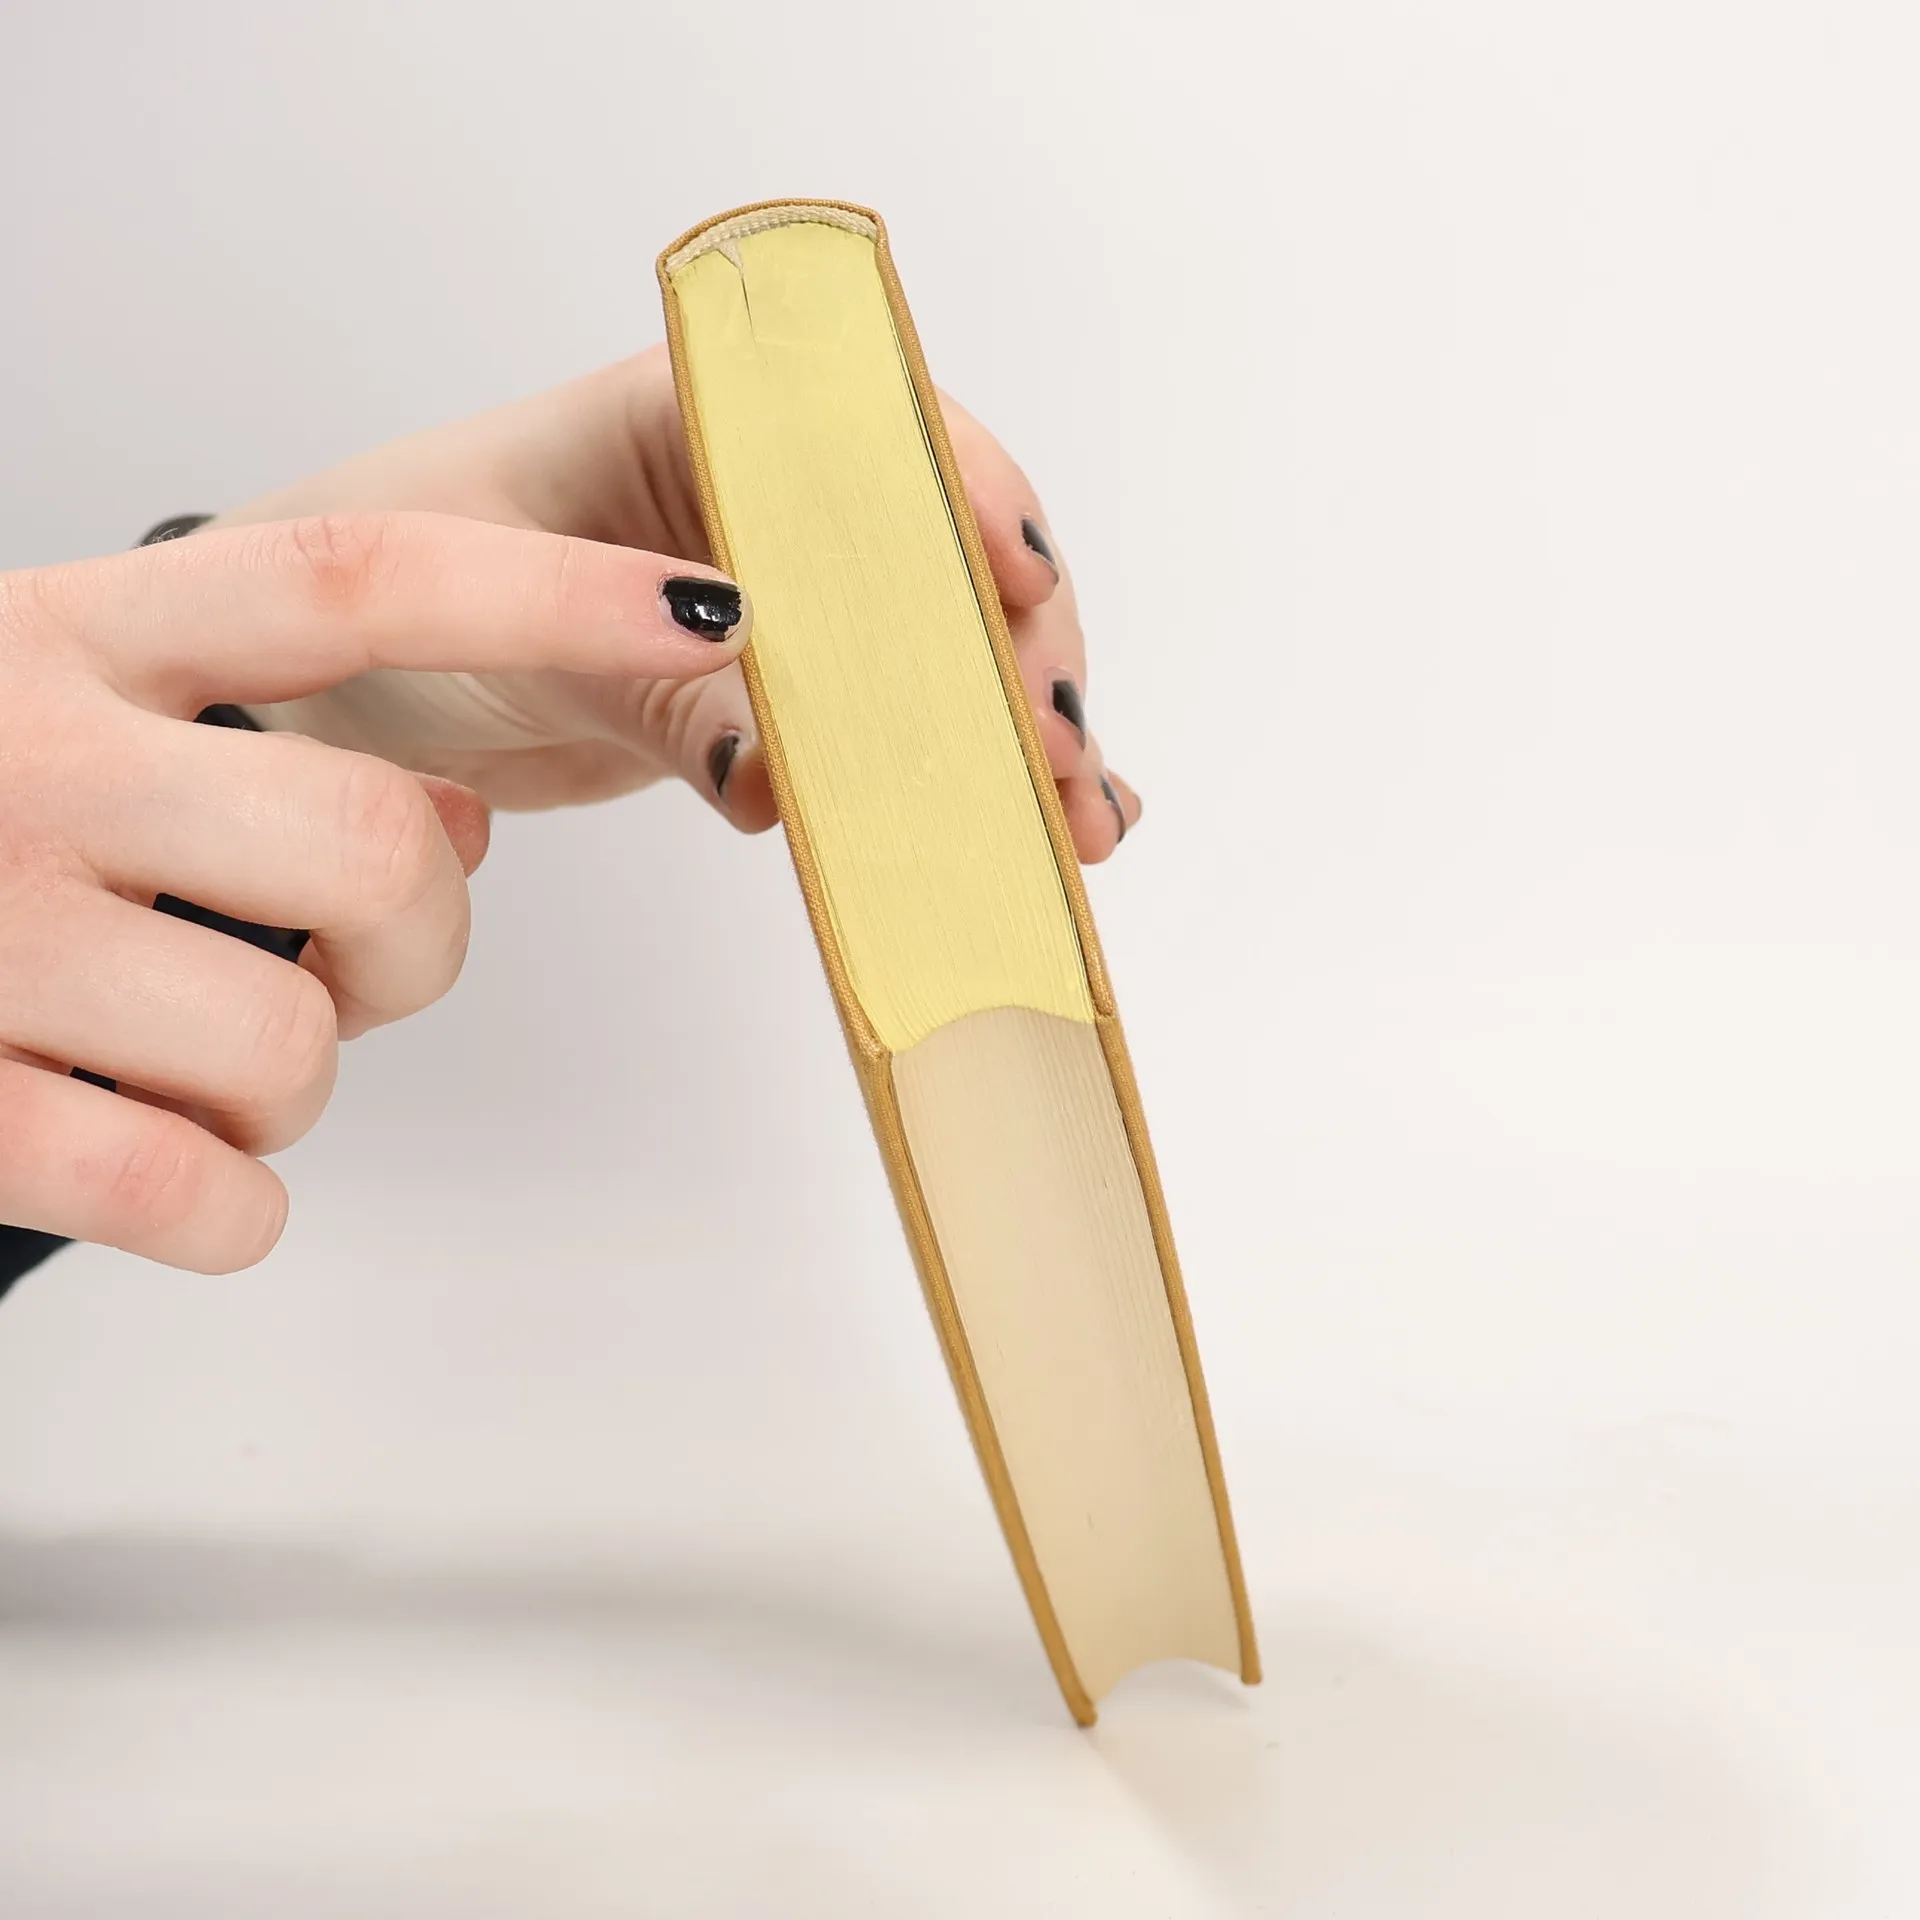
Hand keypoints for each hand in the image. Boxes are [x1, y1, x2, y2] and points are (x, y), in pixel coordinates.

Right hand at [0, 517, 748, 1270]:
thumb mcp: (52, 706)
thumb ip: (251, 733)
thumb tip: (451, 825)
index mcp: (69, 637)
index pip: (361, 580)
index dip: (555, 592)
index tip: (716, 605)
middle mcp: (24, 755)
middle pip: (379, 849)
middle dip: (416, 942)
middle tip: (348, 959)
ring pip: (297, 1044)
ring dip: (293, 1086)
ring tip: (193, 1057)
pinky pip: (199, 1196)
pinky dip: (232, 1207)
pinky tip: (180, 1172)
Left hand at [211, 349, 1142, 859]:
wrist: (326, 678)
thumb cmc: (383, 591)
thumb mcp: (516, 627)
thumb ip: (662, 693)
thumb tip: (784, 776)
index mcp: (704, 417)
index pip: (881, 433)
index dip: (969, 510)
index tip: (1022, 598)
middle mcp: (766, 497)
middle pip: (946, 556)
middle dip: (1019, 657)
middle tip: (1056, 766)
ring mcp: (784, 598)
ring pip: (944, 649)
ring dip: (1017, 734)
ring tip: (1075, 823)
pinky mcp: (777, 693)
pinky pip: (892, 727)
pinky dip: (961, 779)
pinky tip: (1036, 829)